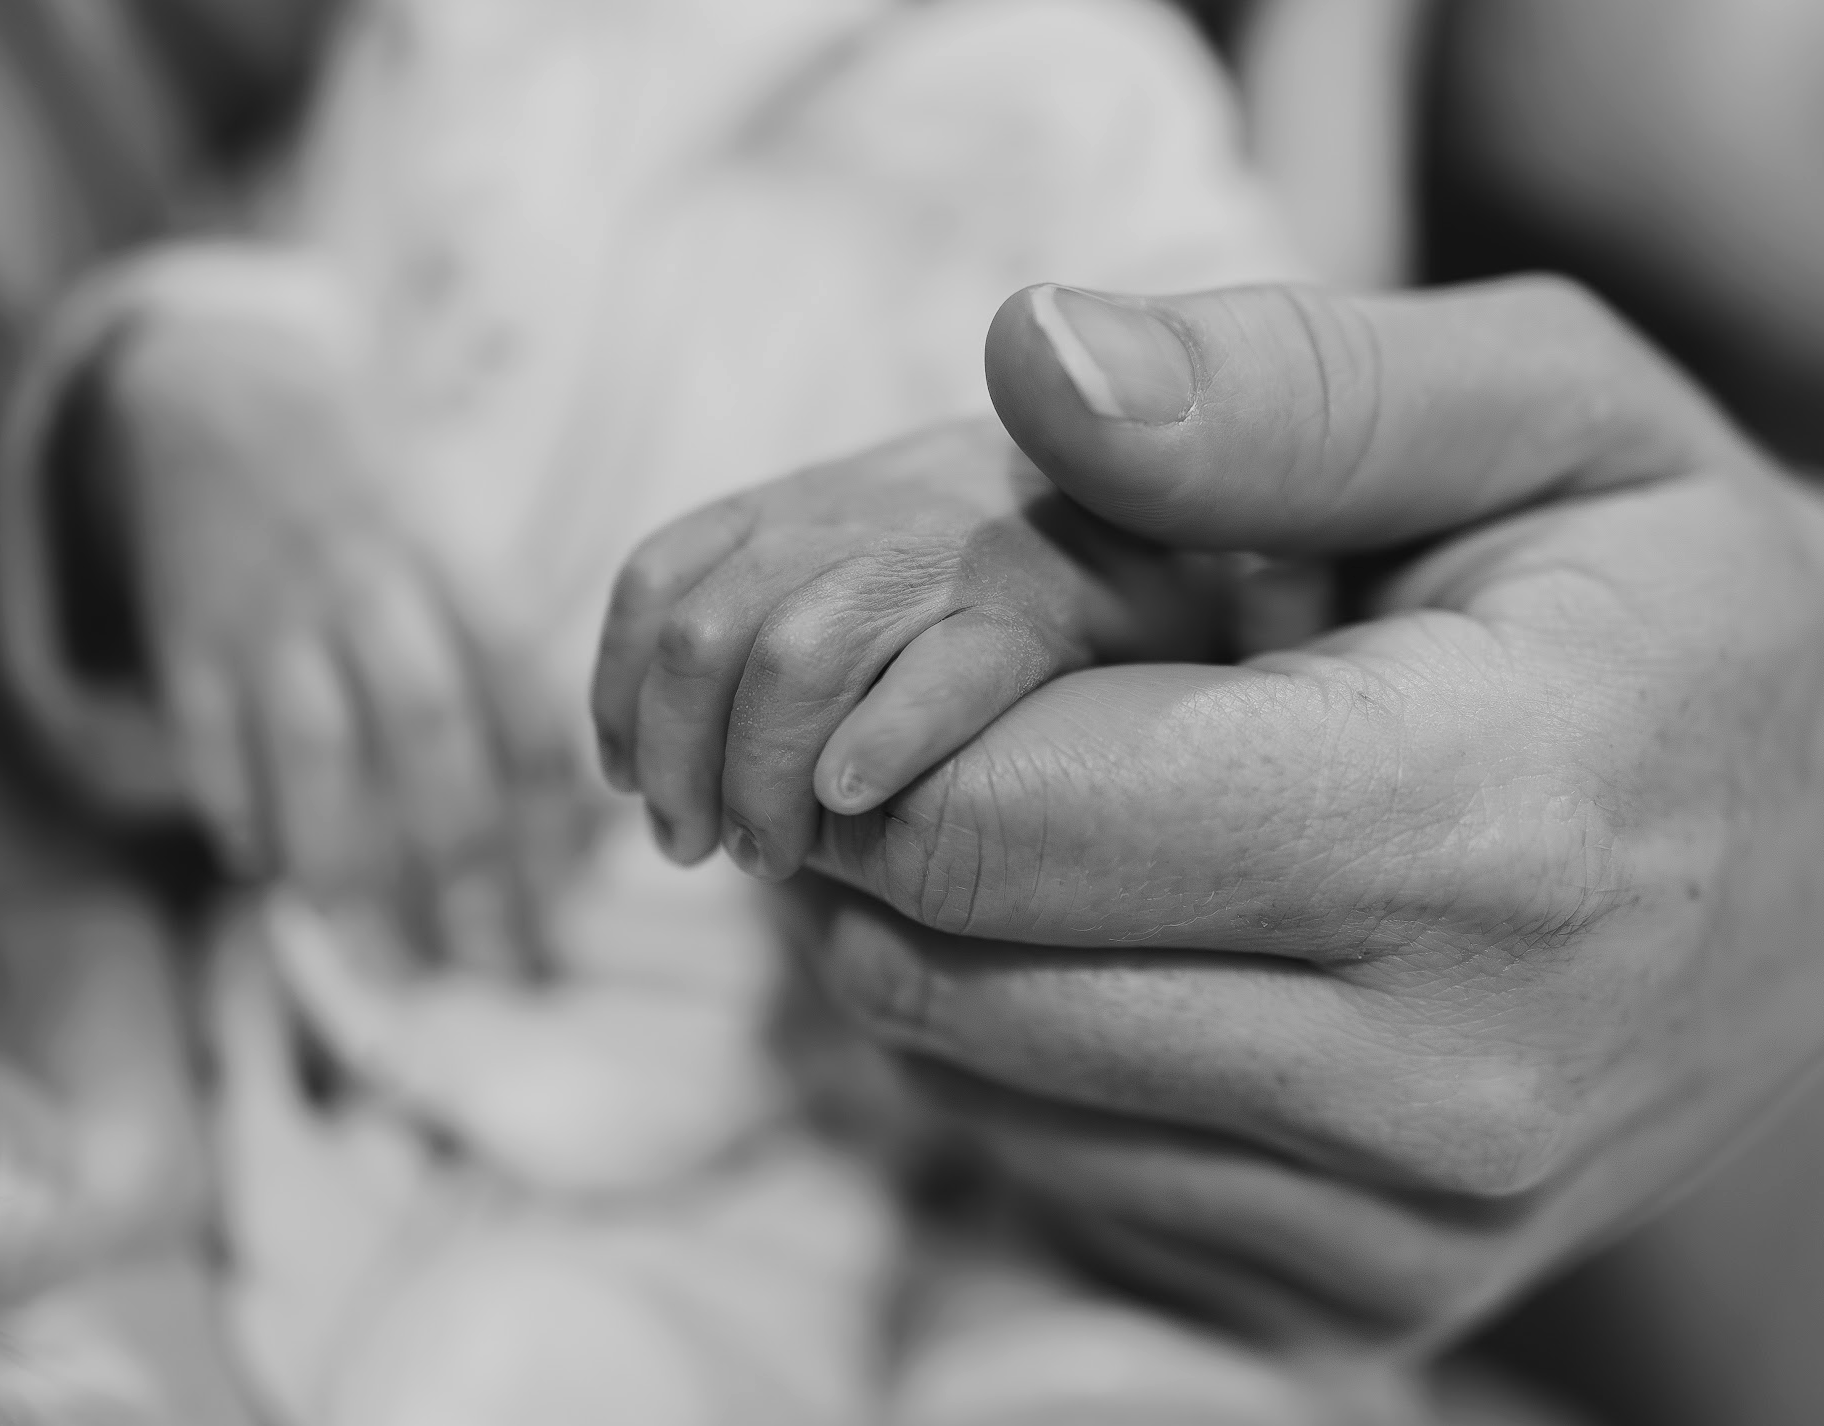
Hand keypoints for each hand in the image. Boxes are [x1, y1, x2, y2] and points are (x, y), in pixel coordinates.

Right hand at [89, 248, 561, 973]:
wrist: (217, 399)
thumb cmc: (368, 513)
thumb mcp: (449, 554)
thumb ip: (503, 673)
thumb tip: (576, 832)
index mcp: (453, 566)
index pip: (520, 693)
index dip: (550, 806)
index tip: (570, 903)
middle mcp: (368, 586)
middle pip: (432, 730)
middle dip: (473, 862)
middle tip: (503, 967)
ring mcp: (271, 611)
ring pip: (318, 748)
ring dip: (355, 866)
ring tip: (388, 962)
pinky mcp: (184, 634)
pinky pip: (208, 735)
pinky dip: (239, 810)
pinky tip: (274, 880)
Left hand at [591, 421, 1230, 880]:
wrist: (1202, 516)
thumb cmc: (1039, 572)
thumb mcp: (895, 563)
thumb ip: (794, 619)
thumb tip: (670, 751)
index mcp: (822, 498)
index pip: (661, 578)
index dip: (622, 690)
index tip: (629, 779)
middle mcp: (872, 506)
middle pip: (704, 631)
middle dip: (678, 758)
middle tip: (697, 848)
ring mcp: (959, 549)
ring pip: (791, 656)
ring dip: (761, 777)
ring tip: (778, 855)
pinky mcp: (1045, 605)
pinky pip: (940, 673)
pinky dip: (881, 746)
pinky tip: (858, 800)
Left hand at [792, 278, 1823, 1347]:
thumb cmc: (1675, 584)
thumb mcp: (1537, 403)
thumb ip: (1278, 386)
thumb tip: (1030, 355)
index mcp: (1484, 830)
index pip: (1000, 815)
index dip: (899, 706)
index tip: (951, 630)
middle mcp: (1445, 1084)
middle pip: (941, 966)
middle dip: (905, 813)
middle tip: (1009, 709)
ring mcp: (1402, 1227)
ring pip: (962, 1084)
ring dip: (953, 931)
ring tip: (1097, 808)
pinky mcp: (1360, 1302)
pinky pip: (1051, 1175)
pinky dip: (1032, 1045)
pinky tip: (1150, 931)